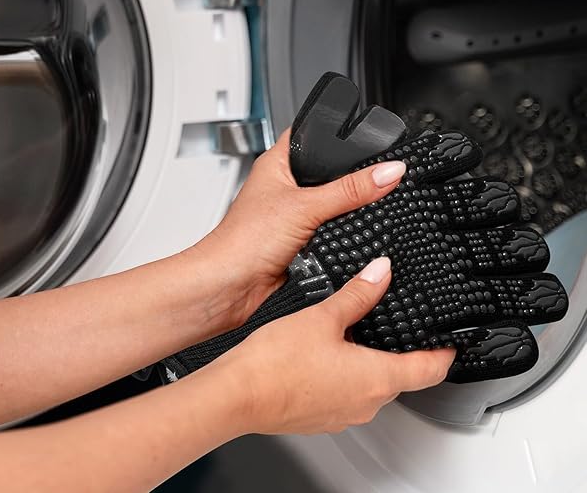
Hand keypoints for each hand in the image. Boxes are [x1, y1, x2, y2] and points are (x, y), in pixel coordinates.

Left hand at [194, 130, 407, 327]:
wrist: (229, 287)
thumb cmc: (243, 240)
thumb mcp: (305, 207)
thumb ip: (350, 190)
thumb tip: (388, 172)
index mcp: (276, 164)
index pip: (309, 135)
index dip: (335, 134)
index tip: (366, 137)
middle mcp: (282, 188)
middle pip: (327, 173)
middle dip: (348, 179)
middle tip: (369, 180)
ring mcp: (290, 216)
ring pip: (330, 206)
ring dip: (342, 212)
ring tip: (354, 211)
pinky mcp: (298, 243)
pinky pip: (329, 234)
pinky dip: (338, 236)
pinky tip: (344, 238)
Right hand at [211, 257, 454, 434]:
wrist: (237, 395)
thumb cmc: (276, 363)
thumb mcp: (323, 316)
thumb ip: (357, 293)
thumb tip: (380, 272)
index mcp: (375, 379)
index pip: (429, 369)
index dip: (444, 353)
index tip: (451, 341)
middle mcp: (365, 404)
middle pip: (401, 378)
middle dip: (405, 354)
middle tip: (402, 327)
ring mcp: (342, 414)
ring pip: (371, 387)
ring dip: (372, 363)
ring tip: (358, 334)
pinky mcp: (320, 416)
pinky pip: (346, 394)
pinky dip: (347, 375)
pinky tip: (324, 355)